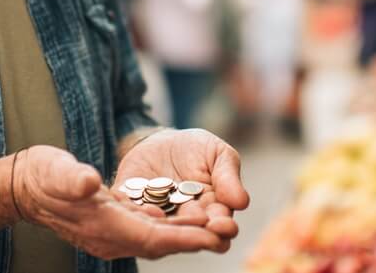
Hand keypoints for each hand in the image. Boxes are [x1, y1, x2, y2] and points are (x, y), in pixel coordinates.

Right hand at [13, 145, 228, 259]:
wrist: (25, 185)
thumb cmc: (41, 175)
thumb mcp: (56, 171)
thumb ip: (73, 179)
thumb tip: (89, 183)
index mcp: (102, 226)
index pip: (151, 239)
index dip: (182, 239)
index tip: (211, 237)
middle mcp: (109, 237)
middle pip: (160, 242)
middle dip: (193, 239)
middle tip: (226, 232)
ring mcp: (110, 233)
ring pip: (156, 237)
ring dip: (184, 233)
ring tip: (215, 224)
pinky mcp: (111, 223)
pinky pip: (146, 228)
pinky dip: (169, 224)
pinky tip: (187, 214)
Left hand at [112, 128, 248, 246]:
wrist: (157, 141)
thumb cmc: (195, 149)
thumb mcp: (216, 153)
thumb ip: (227, 176)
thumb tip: (241, 202)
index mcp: (212, 211)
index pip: (221, 226)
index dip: (222, 228)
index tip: (221, 225)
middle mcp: (186, 221)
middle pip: (193, 235)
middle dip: (195, 233)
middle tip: (196, 227)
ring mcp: (160, 217)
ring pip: (164, 230)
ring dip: (166, 228)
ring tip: (167, 220)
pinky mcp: (134, 209)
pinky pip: (135, 215)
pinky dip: (139, 213)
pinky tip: (144, 209)